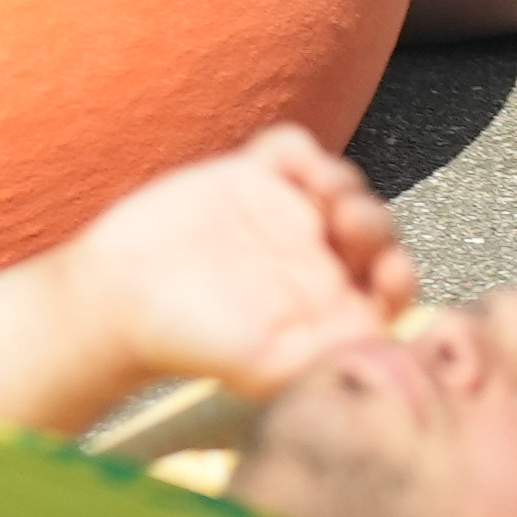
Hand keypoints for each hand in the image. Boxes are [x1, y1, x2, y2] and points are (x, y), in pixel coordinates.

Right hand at [55, 128, 418, 397]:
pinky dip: (297, 149)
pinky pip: (291, 149)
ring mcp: (285, 215)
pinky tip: (280, 163)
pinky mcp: (251, 179)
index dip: (398, 275)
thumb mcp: (261, 367)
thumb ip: (321, 357)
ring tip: (320, 189)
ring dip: (341, 182)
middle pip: (373, 231)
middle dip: (373, 223)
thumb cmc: (187, 342)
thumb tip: (378, 347)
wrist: (117, 301)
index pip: (388, 288)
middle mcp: (316, 261)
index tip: (389, 271)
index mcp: (330, 307)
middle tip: (345, 221)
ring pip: (340, 185)